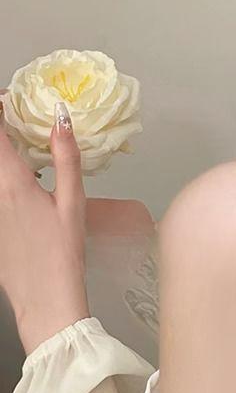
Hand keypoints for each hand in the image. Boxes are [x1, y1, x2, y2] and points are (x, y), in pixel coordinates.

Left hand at [0, 89, 89, 353]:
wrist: (45, 297)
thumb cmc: (64, 249)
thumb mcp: (72, 199)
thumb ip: (66, 156)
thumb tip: (61, 118)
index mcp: (13, 185)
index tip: (4, 96)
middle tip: (11, 113)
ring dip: (3, 154)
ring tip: (18, 143)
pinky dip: (5, 174)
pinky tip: (22, 178)